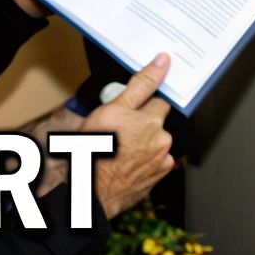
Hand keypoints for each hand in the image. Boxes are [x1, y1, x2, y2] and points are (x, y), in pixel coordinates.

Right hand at [82, 53, 175, 218]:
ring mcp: (161, 162)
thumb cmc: (96, 152)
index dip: (143, 103)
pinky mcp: (156, 178)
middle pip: (155, 123)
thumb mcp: (113, 109)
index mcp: (153, 121)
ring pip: (153, 143)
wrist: (92, 192)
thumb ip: (141, 84)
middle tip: (117, 132)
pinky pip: (152, 162)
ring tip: (117, 150)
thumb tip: (163, 62)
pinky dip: (141, 160)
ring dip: (140, 143)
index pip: (158, 101)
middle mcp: (162, 141)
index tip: (131, 109)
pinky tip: (124, 162)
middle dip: (140, 124)